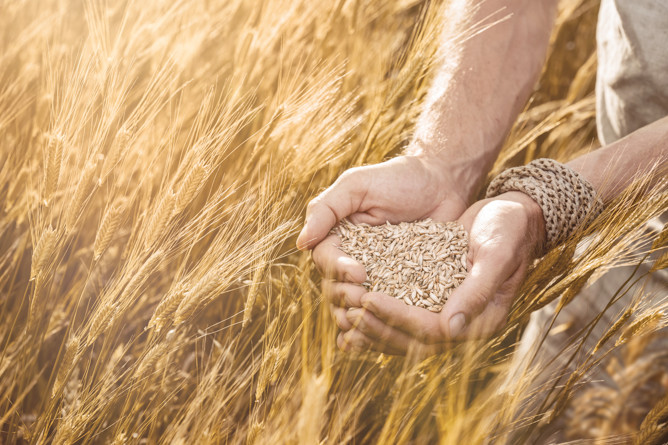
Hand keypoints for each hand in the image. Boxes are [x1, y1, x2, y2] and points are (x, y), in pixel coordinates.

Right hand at [296, 154, 472, 333]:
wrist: (442, 182)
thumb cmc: (397, 178)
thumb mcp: (357, 185)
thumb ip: (326, 209)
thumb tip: (301, 243)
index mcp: (337, 238)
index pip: (326, 260)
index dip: (338, 271)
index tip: (359, 273)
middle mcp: (353, 259)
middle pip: (337, 288)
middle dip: (347, 297)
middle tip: (365, 297)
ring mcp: (379, 276)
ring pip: (358, 304)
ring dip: (360, 316)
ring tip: (371, 320)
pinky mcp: (404, 287)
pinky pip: (389, 308)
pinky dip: (384, 323)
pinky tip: (387, 336)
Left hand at [337, 191, 545, 353]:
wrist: (511, 215)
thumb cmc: (508, 229)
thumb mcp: (495, 253)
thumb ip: (477, 290)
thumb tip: (450, 328)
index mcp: (482, 319)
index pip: (431, 330)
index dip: (398, 317)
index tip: (369, 300)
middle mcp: (463, 323)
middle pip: (413, 340)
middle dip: (378, 326)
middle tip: (347, 311)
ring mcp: (447, 314)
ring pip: (404, 334)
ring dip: (373, 328)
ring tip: (343, 317)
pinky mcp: (434, 300)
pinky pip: (403, 317)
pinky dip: (378, 317)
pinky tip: (353, 312)